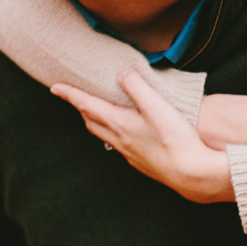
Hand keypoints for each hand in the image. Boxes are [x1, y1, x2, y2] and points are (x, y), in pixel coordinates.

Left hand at [51, 71, 234, 202]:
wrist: (191, 173)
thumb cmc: (175, 138)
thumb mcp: (157, 105)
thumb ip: (137, 86)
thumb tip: (121, 72)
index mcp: (119, 123)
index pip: (87, 105)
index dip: (70, 94)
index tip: (55, 87)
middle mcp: (120, 140)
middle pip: (92, 122)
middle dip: (81, 108)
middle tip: (75, 98)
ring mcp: (130, 154)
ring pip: (104, 136)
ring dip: (96, 122)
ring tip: (97, 113)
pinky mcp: (142, 163)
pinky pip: (119, 146)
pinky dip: (113, 135)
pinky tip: (125, 134)